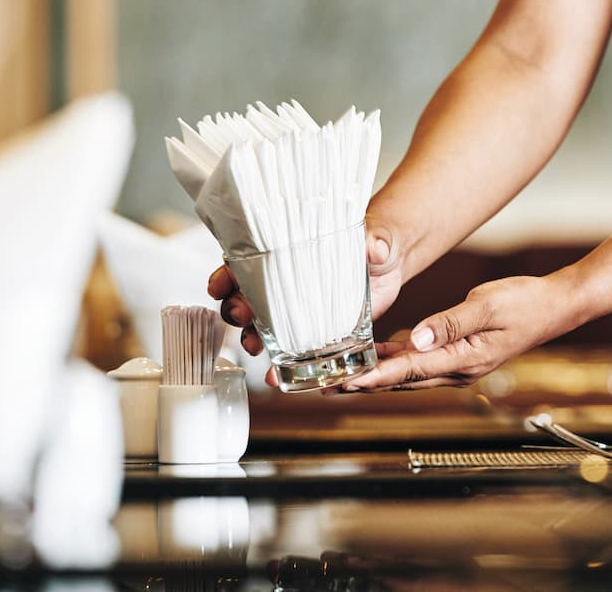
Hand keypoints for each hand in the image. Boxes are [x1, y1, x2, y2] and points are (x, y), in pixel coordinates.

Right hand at [207, 217, 406, 360]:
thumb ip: (375, 243)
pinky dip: (282, 365)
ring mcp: (299, 309)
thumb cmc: (377, 240)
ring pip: (261, 326)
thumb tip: (376, 247)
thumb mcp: (376, 237)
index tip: (219, 284)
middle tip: (242, 317)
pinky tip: (278, 375)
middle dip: (237, 309)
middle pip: (246, 296)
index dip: (228, 274)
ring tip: (256, 349)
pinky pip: (291, 350)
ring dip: (252, 339)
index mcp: (290, 251)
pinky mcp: (316, 330)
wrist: (392, 263)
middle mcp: (286, 281)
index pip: (247, 260)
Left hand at [339, 276, 559, 390]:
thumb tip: (416, 338)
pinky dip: (398, 360)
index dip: (375, 377)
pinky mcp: (460, 355)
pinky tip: (380, 354)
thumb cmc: (525, 303)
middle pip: (402, 380)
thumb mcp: (486, 306)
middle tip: (329, 386)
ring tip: (343, 376)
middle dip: (365, 383)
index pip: (410, 371)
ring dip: (378, 375)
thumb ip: (450, 322)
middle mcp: (458, 370)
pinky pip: (422, 362)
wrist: (555, 306)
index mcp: (463, 360)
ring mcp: (459, 365)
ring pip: (410, 374)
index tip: (347, 381)